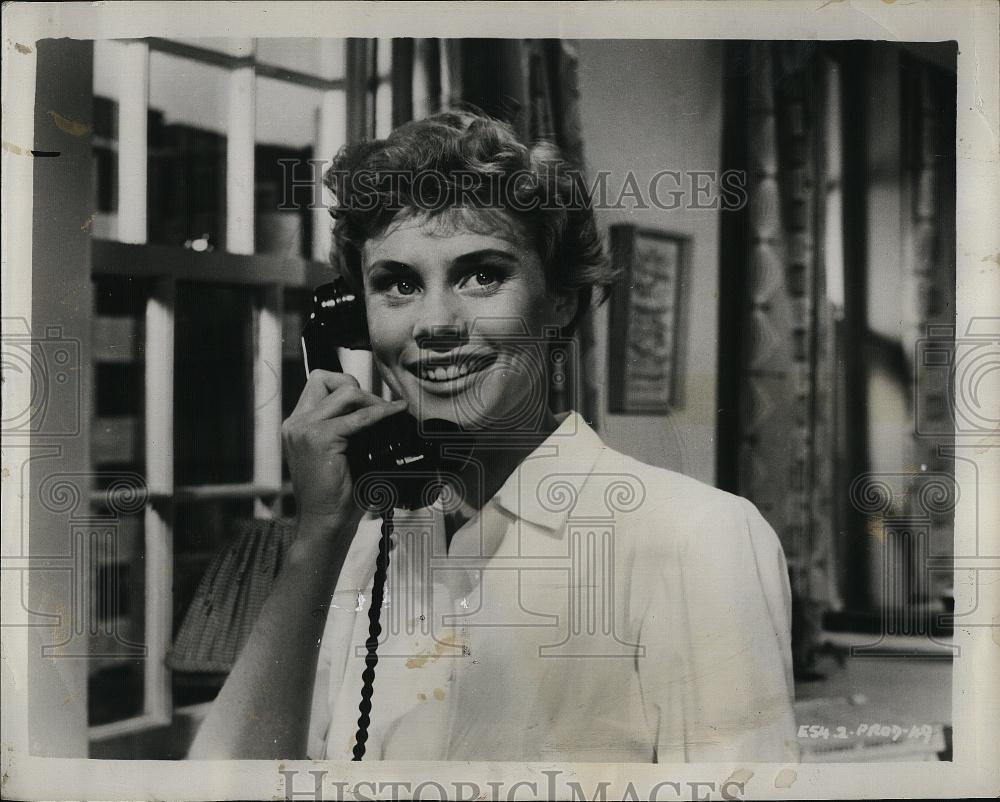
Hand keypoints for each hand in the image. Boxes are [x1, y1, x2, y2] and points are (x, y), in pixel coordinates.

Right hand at [282, 370, 407, 529]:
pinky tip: (396, 412)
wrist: (324, 523)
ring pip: (345, 392)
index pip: (320, 383)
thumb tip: (378, 407)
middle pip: (329, 379)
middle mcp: (296, 423)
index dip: (347, 387)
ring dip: (371, 400)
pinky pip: (358, 417)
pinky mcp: (318, 438)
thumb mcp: (337, 453)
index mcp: (297, 424)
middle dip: (360, 390)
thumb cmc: (335, 494)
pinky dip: (381, 413)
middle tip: (383, 409)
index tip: (371, 404)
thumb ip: (346, 428)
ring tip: (389, 415)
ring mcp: (304, 429)